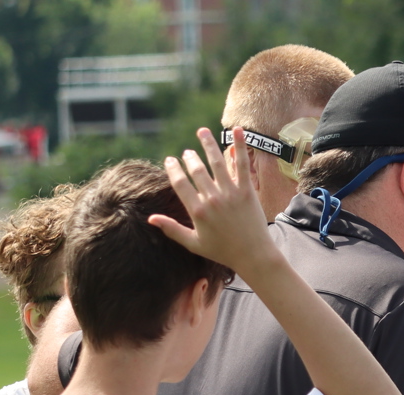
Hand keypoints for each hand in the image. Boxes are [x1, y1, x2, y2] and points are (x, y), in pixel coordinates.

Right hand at [149, 128, 276, 275]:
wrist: (252, 255)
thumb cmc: (222, 251)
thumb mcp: (193, 243)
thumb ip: (172, 229)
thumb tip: (150, 218)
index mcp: (197, 211)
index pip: (180, 183)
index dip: (173, 169)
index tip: (170, 160)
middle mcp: (212, 199)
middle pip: (196, 170)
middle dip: (190, 158)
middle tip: (187, 153)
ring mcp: (230, 193)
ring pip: (216, 162)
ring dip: (208, 144)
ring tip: (202, 132)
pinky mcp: (247, 190)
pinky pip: (242, 165)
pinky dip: (240, 146)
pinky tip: (237, 130)